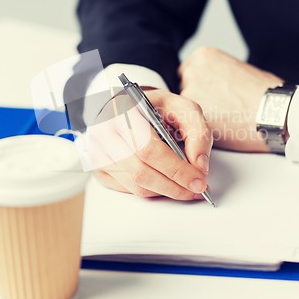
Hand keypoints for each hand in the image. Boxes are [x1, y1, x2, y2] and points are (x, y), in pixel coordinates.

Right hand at [83, 88, 212, 200]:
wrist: (130, 107)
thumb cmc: (156, 107)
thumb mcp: (183, 108)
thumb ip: (197, 132)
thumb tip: (200, 165)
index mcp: (123, 111)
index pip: (148, 149)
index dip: (176, 169)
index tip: (198, 180)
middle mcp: (104, 132)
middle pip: (141, 172)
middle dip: (175, 186)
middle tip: (197, 189)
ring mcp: (98, 152)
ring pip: (136, 185)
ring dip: (165, 191)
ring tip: (186, 187)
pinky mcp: (98, 168)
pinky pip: (129, 190)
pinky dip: (152, 190)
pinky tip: (166, 182)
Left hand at [179, 47, 283, 151]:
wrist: (275, 112)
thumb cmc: (265, 93)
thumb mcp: (238, 68)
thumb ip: (217, 72)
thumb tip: (212, 83)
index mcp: (203, 56)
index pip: (187, 71)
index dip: (199, 85)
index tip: (210, 94)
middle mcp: (192, 71)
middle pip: (183, 87)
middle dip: (197, 98)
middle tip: (218, 108)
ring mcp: (189, 92)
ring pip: (185, 107)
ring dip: (197, 114)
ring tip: (223, 119)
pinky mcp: (192, 115)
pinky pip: (190, 123)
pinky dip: (200, 127)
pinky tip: (221, 128)